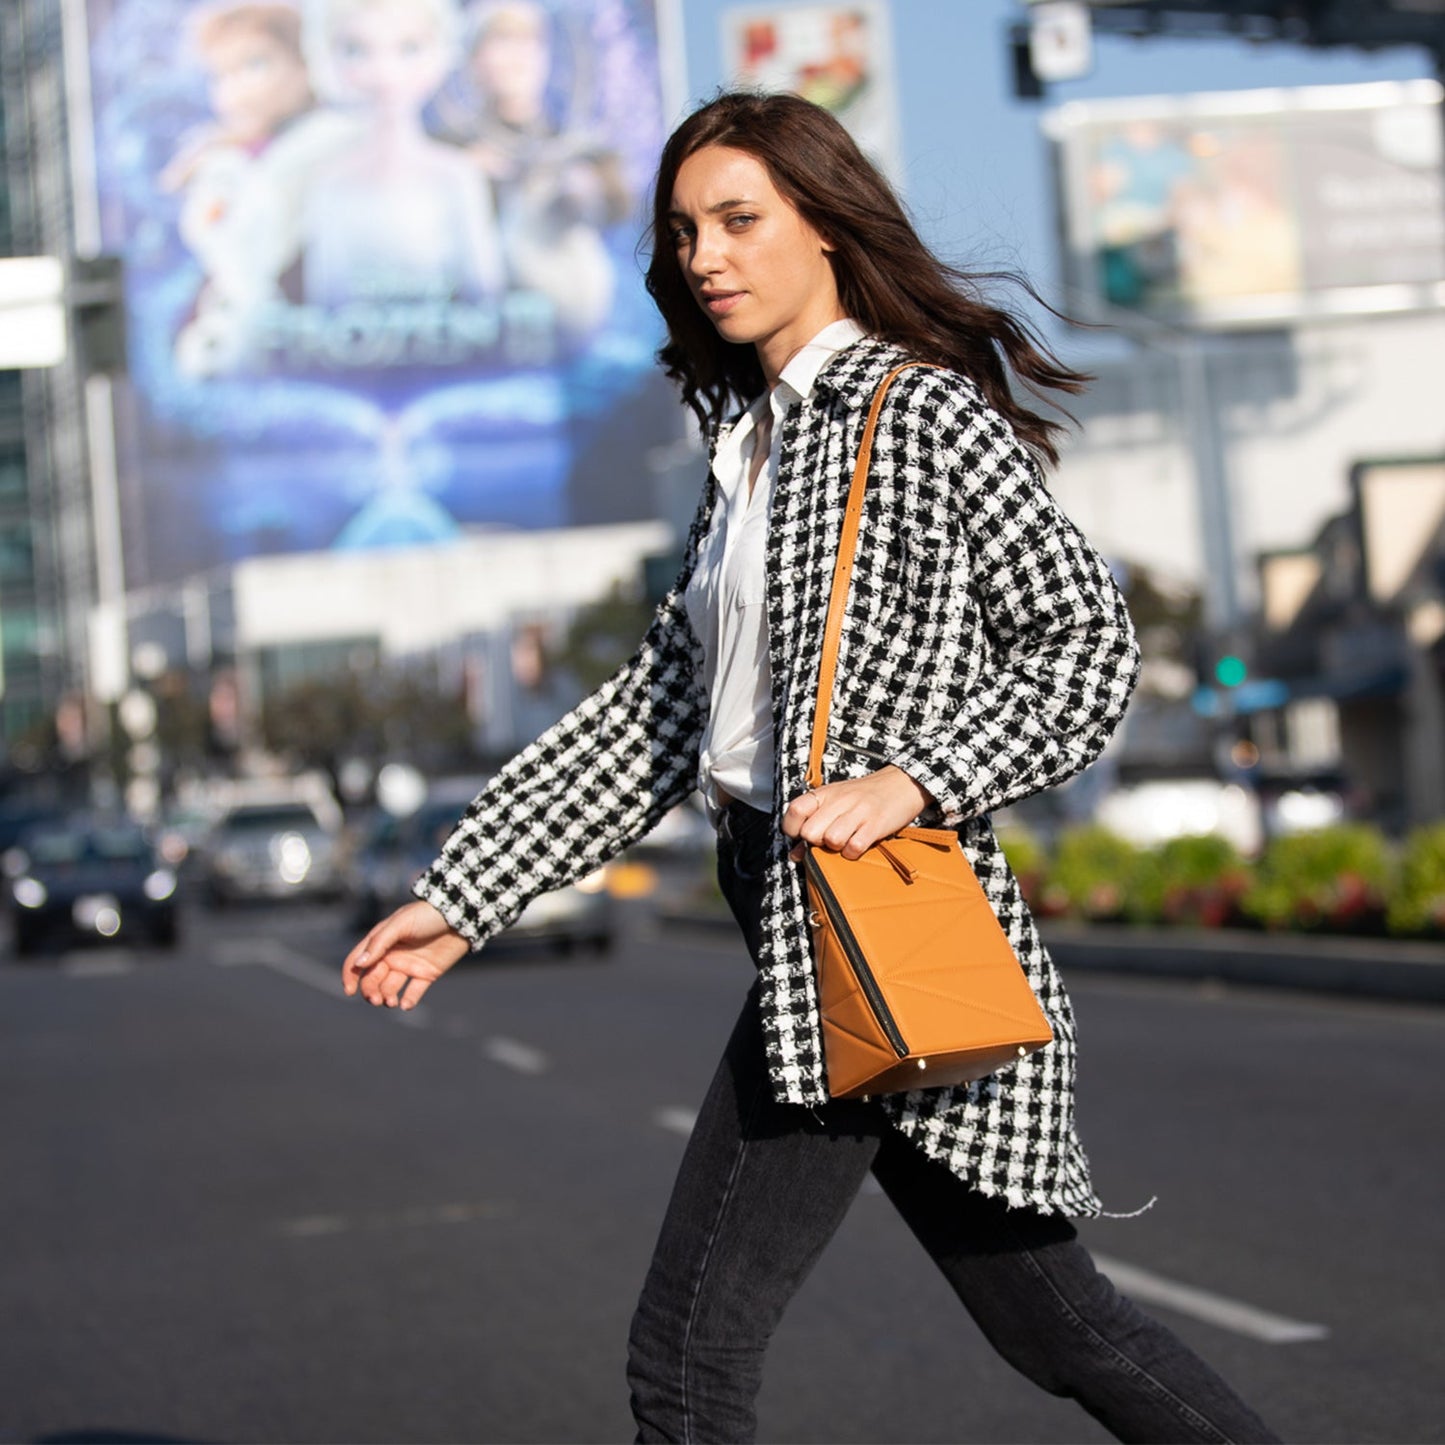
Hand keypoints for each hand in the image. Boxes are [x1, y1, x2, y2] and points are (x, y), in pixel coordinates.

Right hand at [341, 900, 470, 1011]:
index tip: (350, 991)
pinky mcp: (426, 974)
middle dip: (371, 991)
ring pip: (390, 989)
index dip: (350, 976)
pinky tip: (406, 1004)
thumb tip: (359, 964)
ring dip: (387, 998)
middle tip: (377, 999)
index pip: (358, 961)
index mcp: (381, 942)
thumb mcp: (401, 924)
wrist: (460, 916)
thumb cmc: (427, 914)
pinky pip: (413, 992)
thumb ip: (380, 943)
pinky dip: (408, 1001)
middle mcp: (392, 956)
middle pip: (372, 979)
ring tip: (392, 1002)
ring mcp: (408, 966)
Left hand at [780, 766, 931, 861]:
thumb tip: (795, 855)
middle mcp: (839, 800)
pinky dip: (853, 853)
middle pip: (810, 832)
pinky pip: (854, 848)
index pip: (794, 811)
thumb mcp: (834, 804)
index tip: (801, 835)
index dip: (793, 829)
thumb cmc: (864, 797)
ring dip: (836, 847)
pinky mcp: (876, 824)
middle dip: (816, 843)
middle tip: (828, 838)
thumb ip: (813, 825)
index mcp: (825, 793)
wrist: (902, 784)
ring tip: (846, 840)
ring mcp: (858, 811)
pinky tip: (858, 845)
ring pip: (831, 840)